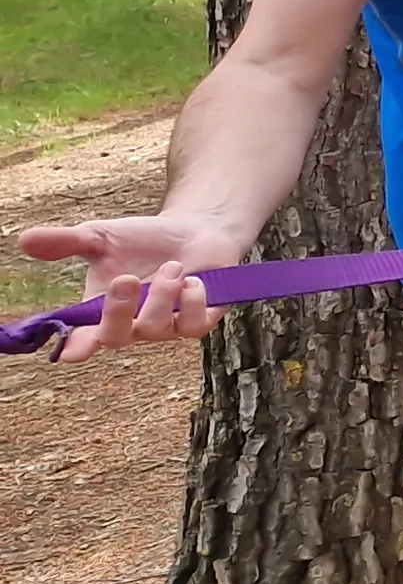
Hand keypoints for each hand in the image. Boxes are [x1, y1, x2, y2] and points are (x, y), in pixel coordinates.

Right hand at [19, 215, 235, 361]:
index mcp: (100, 311)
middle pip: (115, 337)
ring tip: (173, 266)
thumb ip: (66, 242)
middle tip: (125, 279)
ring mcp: (165, 327)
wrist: (194, 231)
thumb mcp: (101, 237)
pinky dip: (192, 302)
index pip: (83, 337)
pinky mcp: (198, 321)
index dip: (77, 346)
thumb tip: (24, 239)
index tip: (70, 352)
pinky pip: (193, 326)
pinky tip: (194, 281)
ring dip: (162, 294)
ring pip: (156, 328)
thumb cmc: (142, 241)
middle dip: (117, 311)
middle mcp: (131, 324)